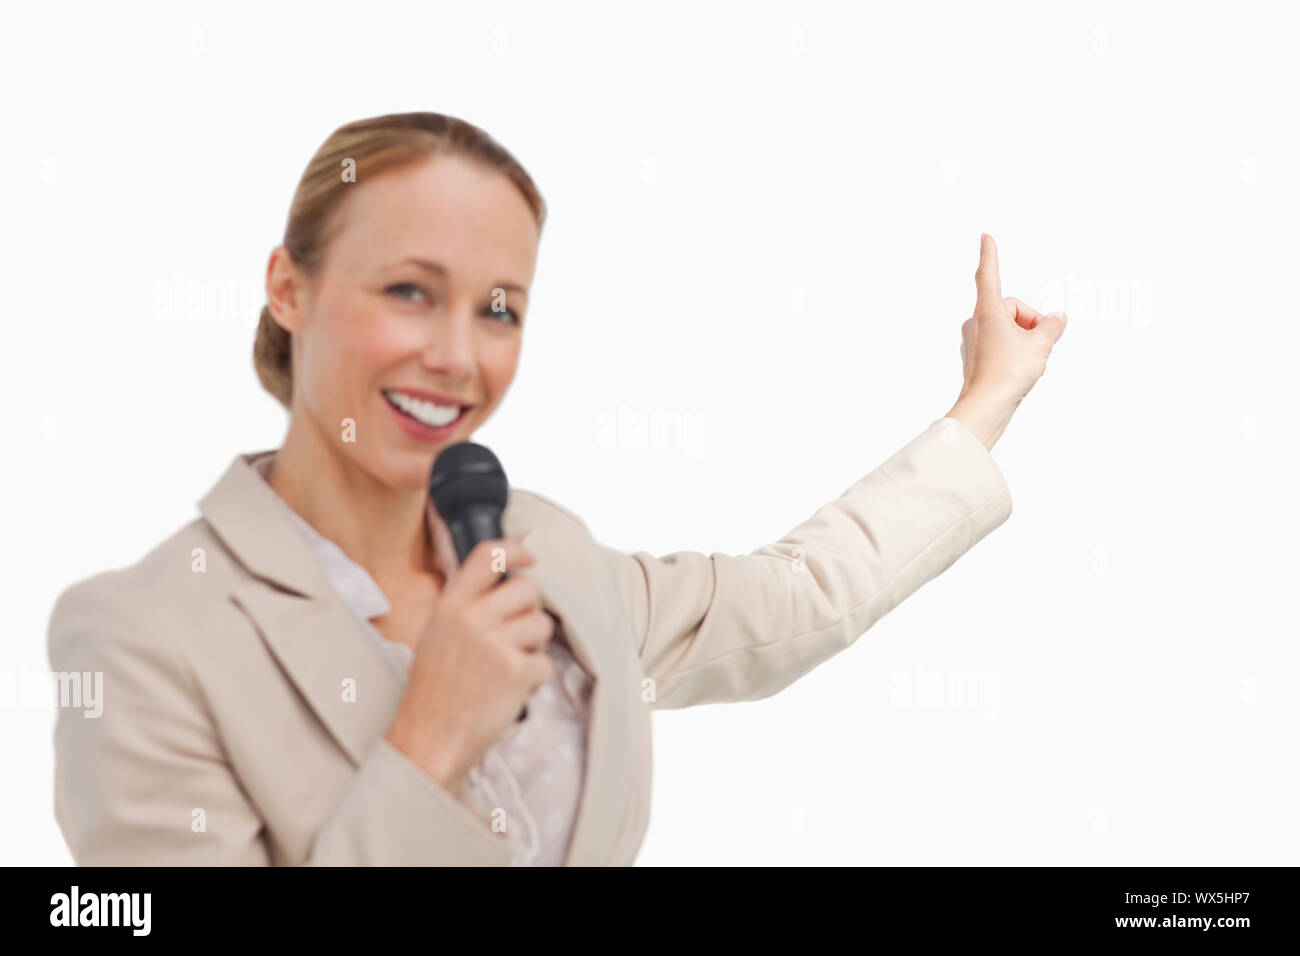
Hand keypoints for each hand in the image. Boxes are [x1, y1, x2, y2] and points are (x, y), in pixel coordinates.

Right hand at [384, 537, 555, 793]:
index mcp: (450, 605)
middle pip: (529, 590)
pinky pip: (546, 663)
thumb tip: (506, 584)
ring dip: (534, 648)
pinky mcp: (516, 673)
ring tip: (508, 669)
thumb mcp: (436, 635)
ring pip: (543, 625)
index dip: (516, 550)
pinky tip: (510, 692)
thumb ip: (466, 607)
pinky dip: (534, 680)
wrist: (427, 740)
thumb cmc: (433, 690)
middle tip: (517, 637)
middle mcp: (472, 618)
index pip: (488, 555)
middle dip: (531, 611)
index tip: (531, 557)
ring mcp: (495, 644)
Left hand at [945, 233, 1066, 449]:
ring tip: (1027, 362)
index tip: (985, 236)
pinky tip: (1019, 371)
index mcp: (987, 311)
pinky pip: (1002, 345)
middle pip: (1013, 310)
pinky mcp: (975, 358)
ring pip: (1009, 329)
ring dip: (1025, 339)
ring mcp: (973, 341)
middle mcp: (975, 322)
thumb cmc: (1008, 374)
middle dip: (1031, 324)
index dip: (989, 254)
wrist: (985, 408)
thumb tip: (1058, 319)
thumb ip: (1053, 326)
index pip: (989, 275)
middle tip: (1039, 346)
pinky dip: (1015, 352)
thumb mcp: (1041, 345)